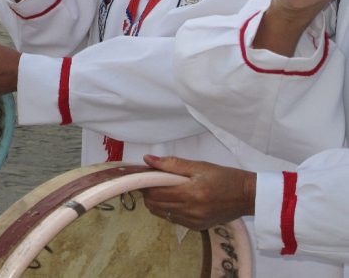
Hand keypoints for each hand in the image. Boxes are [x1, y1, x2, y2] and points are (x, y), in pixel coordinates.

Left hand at [141, 155, 255, 230]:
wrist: (247, 196)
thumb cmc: (224, 177)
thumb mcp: (199, 165)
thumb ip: (172, 164)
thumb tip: (148, 159)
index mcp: (191, 193)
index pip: (156, 192)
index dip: (144, 184)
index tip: (139, 174)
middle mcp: (191, 211)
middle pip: (155, 205)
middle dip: (147, 193)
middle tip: (149, 180)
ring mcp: (194, 222)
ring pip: (162, 214)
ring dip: (156, 202)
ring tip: (160, 188)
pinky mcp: (198, 228)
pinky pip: (173, 219)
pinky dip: (167, 209)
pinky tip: (173, 198)